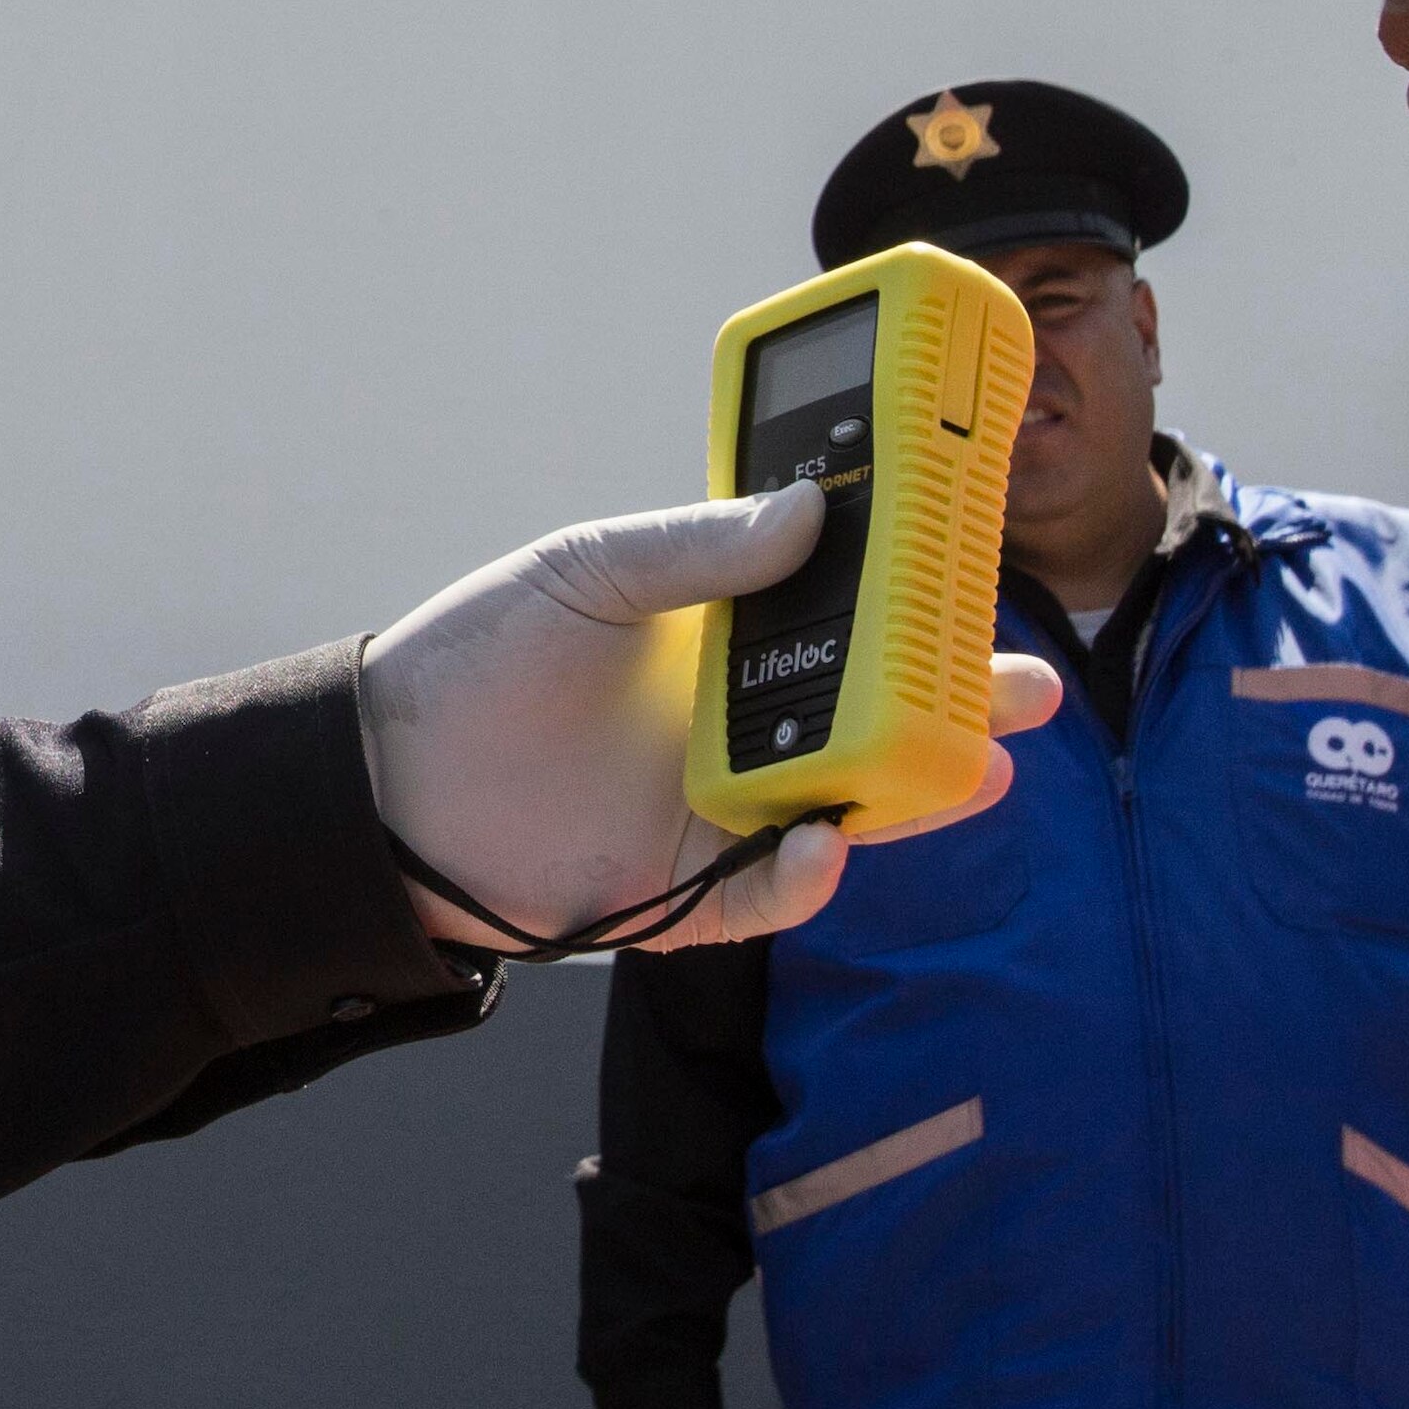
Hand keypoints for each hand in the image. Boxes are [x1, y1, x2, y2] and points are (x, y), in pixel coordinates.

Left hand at [358, 486, 1062, 951]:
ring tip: (972, 768)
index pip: (842, 628)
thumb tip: (810, 512)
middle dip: (957, 712)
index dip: (915, 617)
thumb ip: (696, 548)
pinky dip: (804, 879)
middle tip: (1026, 691)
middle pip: (870, 725)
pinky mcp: (680, 891)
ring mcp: (713, 811)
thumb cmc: (477, 655)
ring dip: (912, 796)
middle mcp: (731, 731)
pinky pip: (766, 896)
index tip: (975, 582)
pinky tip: (822, 842)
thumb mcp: (588, 571)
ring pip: (844, 811)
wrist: (381, 772)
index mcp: (719, 647)